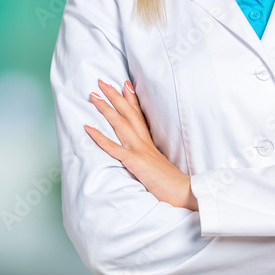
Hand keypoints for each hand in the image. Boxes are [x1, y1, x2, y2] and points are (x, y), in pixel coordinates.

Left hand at [84, 78, 197, 210]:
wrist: (186, 193)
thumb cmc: (173, 184)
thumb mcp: (160, 167)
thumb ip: (151, 159)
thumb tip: (146, 159)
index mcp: (150, 143)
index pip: (139, 116)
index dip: (132, 99)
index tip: (124, 84)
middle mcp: (144, 142)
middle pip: (128, 113)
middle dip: (114, 95)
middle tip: (102, 81)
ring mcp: (140, 150)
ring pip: (120, 123)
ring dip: (105, 108)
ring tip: (93, 95)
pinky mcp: (136, 162)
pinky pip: (114, 148)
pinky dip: (100, 137)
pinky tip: (88, 128)